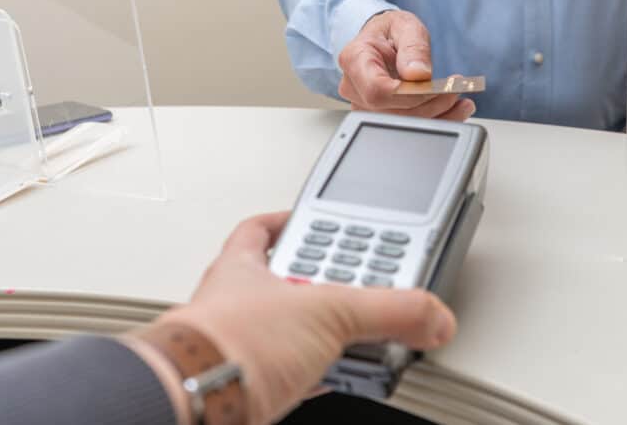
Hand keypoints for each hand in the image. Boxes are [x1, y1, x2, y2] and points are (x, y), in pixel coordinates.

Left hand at [158, 213, 456, 424]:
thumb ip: (389, 309)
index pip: (263, 228)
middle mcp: (238, 302)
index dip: (293, 220)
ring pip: (290, 331)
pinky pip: (291, 374)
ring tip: (359, 337)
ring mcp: (241, 345)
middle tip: (360, 286)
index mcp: (244, 265)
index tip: (321, 220)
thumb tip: (431, 313)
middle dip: (325, 284)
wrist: (195, 407)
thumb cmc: (228, 343)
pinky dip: (317, 375)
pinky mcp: (248, 386)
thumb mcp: (329, 311)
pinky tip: (337, 378)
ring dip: (323, 335)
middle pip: (288, 280)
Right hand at [337, 10, 474, 120]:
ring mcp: (362, 104)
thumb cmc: (390, 31)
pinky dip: (433, 120)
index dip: (409, 95)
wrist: (383, 39)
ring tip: (460, 102)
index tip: (435, 88)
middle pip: (390, 112)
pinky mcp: (377, 115)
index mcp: (354, 59)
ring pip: (399, 123)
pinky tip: (452, 111)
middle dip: (428, 106)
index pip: (377, 90)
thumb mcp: (406, 27)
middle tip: (455, 91)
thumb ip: (413, 47)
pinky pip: (405, 125)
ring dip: (435, 116)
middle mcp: (353, 86)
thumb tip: (418, 73)